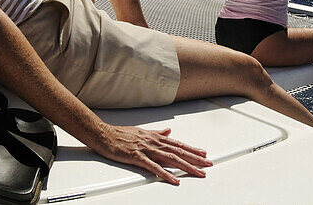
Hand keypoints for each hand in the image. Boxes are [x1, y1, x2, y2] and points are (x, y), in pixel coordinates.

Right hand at [91, 123, 211, 184]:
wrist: (104, 134)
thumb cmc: (121, 134)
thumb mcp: (143, 131)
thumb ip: (157, 133)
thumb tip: (168, 131)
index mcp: (156, 137)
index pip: (179, 144)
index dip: (192, 149)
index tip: (204, 154)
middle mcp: (154, 142)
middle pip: (179, 152)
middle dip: (195, 159)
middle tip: (208, 165)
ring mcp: (147, 149)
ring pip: (171, 159)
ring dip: (187, 167)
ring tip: (198, 172)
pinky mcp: (138, 157)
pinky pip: (154, 168)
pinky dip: (166, 174)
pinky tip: (175, 180)